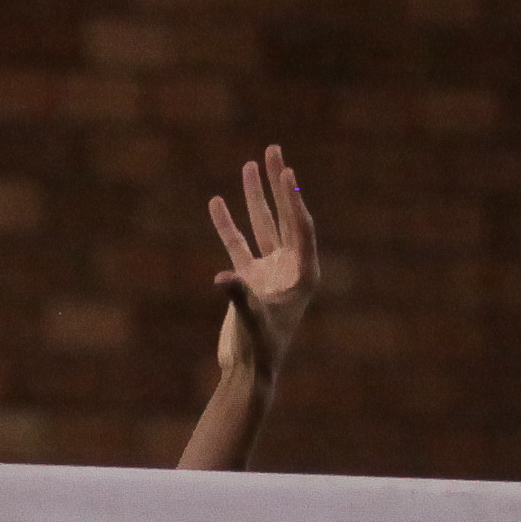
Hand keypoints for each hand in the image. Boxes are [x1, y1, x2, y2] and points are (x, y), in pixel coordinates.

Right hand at [209, 144, 317, 376]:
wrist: (249, 371)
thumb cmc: (260, 349)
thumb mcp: (252, 321)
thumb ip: (240, 296)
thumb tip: (223, 278)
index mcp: (303, 274)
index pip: (301, 228)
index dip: (293, 200)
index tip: (285, 172)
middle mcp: (289, 267)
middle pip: (284, 216)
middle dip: (277, 184)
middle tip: (273, 150)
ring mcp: (268, 271)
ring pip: (261, 225)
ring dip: (255, 196)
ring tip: (250, 164)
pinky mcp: (248, 279)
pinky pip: (237, 244)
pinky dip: (227, 225)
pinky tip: (217, 202)